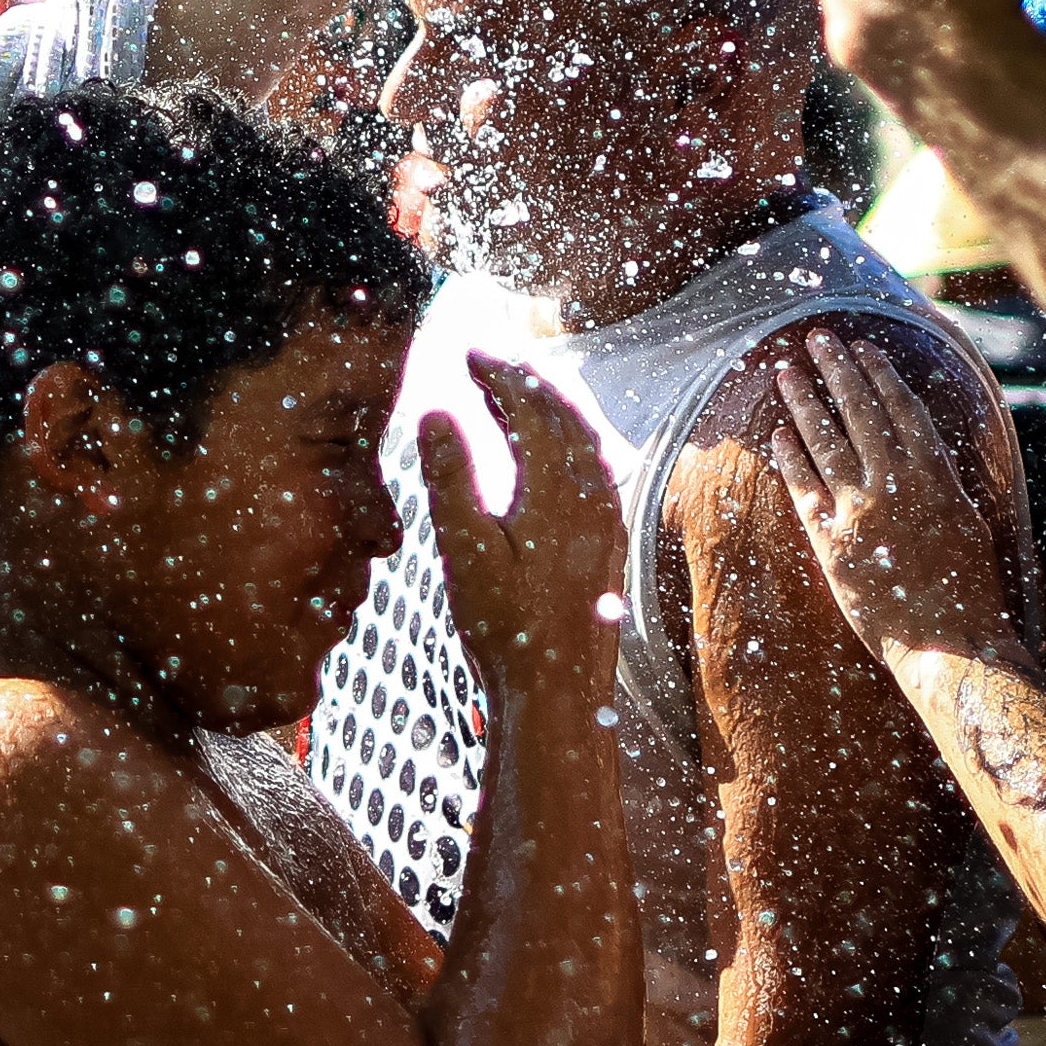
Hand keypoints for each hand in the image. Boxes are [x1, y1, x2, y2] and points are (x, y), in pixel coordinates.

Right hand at [423, 355, 626, 717]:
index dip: (499, 373)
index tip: (469, 354)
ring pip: (585, 440)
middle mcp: (591, 496)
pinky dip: (569, 443)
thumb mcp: (463, 551)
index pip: (530, 406)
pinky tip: (553, 457)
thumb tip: (435, 412)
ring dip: (551, 409)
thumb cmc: (504, 628)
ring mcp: (606, 519)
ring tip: (516, 397)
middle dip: (526, 381)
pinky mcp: (609, 543)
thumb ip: (450, 478)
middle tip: (490, 364)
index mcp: (555, 489)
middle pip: (564, 414)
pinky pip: (595, 470)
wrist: (558, 691)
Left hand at [765, 327, 1022, 671]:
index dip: (879, 374)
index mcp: (936, 476)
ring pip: (826, 442)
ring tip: (785, 372)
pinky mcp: (833, 543)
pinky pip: (805, 490)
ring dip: (804, 402)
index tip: (863, 347)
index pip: (902, 409)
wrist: (949, 642)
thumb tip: (927, 450)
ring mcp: (861, 511)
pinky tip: (778, 433)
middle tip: (817, 338)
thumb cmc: (969, 588)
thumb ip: (944, 481)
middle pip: (859, 412)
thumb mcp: (969, 521)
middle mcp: (896, 484)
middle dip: (837, 370)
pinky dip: (791, 459)